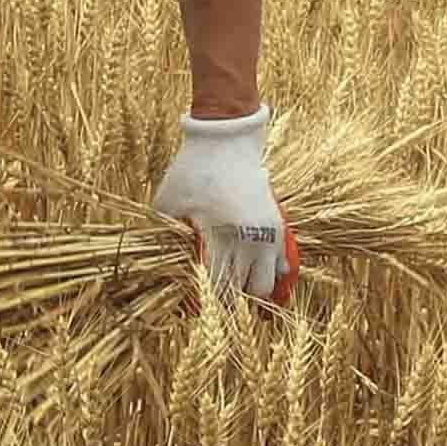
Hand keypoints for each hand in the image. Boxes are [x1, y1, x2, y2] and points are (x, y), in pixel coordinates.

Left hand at [154, 109, 296, 304]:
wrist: (225, 141)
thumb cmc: (189, 172)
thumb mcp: (167, 205)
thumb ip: (165, 242)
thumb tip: (165, 279)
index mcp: (221, 233)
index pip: (217, 287)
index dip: (202, 301)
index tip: (189, 304)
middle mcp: (250, 238)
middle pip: (243, 293)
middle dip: (224, 301)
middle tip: (206, 296)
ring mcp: (269, 234)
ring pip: (265, 286)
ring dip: (246, 290)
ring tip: (228, 283)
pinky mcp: (278, 227)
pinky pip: (282, 268)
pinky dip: (267, 275)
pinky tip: (248, 272)